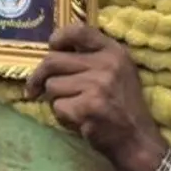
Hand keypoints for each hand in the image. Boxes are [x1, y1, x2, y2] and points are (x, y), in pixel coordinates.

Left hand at [26, 25, 168, 170]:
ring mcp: (97, 85)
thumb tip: (52, 50)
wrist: (136, 139)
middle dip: (38, 77)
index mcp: (113, 52)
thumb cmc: (121, 106)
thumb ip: (91, 57)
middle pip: (53, 60)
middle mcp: (107, 64)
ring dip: (56, 100)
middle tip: (34, 89)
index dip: (58, 38)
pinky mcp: (88, 107)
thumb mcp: (116, 72)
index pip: (78, 30)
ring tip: (75, 108)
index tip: (51, 48)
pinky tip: (79, 121)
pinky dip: (62, 117)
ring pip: (52, 86)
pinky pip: (57, 107)